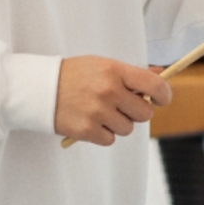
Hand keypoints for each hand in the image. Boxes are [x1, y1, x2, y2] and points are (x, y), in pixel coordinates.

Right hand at [54, 56, 172, 145]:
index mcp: (114, 71)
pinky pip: (110, 139)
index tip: (160, 99)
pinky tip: (91, 120)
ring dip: (119, 123)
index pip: (154, 85)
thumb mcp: (103, 65)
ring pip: (128, 128)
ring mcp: (98, 112)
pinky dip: (103, 133)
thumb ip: (132, 72)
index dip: (163, 95)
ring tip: (101, 111)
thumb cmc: (75, 74)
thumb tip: (160, 73)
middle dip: (137, 111)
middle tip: (123, 105)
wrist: (41, 88)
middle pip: (144, 113)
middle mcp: (108, 91)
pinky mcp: (87, 131)